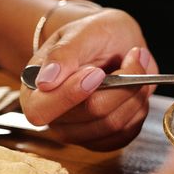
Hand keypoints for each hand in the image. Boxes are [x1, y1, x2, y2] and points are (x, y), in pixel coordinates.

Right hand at [21, 9, 157, 150]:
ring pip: (115, 123)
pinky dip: (139, 107)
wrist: (112, 42)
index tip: (96, 72)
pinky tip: (135, 88)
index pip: (41, 111)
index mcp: (34, 93)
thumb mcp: (79, 32)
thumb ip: (61, 55)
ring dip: (134, 92)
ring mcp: (79, 133)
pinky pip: (128, 132)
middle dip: (120, 83)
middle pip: (91, 113)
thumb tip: (45, 83)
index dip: (71, 94)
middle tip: (131, 57)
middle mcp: (54, 120)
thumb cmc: (91, 35)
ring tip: (134, 67)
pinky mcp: (104, 140)